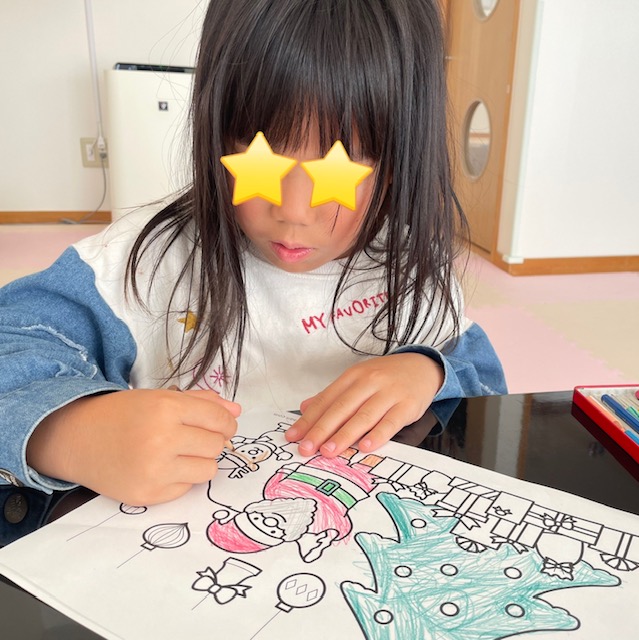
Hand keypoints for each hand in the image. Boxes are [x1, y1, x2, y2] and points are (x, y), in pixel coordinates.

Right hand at [27, 388, 240, 505]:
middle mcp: (162, 439)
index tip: (221, 425)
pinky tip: (161, 467)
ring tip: (178, 453)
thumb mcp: (161, 398)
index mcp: (167, 408)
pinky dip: (181, 478)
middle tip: (191, 437)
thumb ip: (202, 403)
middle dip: (211, 440)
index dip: (226, 423)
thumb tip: (237, 411)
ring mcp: (154, 470)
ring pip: (208, 469)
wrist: (79, 439)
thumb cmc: (124, 414)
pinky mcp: (147, 495)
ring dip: (200, 461)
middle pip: (217, 445)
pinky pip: (187, 488)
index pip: (220, 419)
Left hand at [285, 353, 442, 456]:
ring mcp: (389, 393)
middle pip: (342, 407)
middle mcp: (369, 382)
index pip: (327, 399)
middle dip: (322, 429)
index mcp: (353, 375)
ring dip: (345, 435)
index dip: (309, 419)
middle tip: (307, 448)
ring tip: (329, 451)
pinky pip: (391, 422)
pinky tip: (365, 446)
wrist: (423, 366)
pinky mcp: (407, 405)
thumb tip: (305, 408)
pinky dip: (378, 434)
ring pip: (364, 416)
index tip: (293, 436)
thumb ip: (333, 395)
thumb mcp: (358, 379)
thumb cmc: (386, 377)